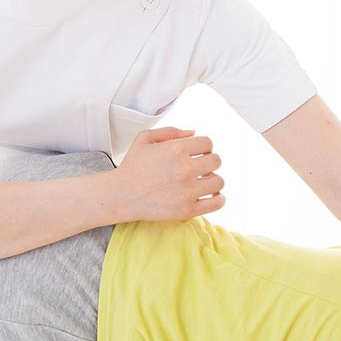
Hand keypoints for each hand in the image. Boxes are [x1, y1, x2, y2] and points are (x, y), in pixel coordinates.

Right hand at [110, 127, 224, 221]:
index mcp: (177, 148)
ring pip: (219, 181)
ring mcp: (188, 190)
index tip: (196, 154)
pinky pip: (218, 202)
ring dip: (213, 180)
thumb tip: (194, 133)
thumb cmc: (132, 167)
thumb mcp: (145, 139)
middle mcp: (185, 168)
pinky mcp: (188, 209)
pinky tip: (210, 196)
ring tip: (203, 182)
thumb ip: (171, 131)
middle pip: (216, 161)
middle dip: (209, 162)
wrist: (121, 195)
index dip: (203, 147)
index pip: (208, 143)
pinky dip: (219, 199)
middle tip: (199, 168)